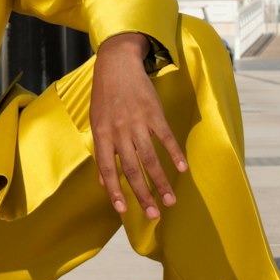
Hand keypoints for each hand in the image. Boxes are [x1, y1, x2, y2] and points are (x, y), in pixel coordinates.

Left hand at [91, 33, 187, 218]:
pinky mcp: (154, 113)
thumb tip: (104, 183)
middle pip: (132, 169)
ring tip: (170, 201)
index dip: (115, 190)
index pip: (108, 169)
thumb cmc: (105, 97)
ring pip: (151, 158)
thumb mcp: (96, 123)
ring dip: (162, 182)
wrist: (117, 64)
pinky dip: (175, 154)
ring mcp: (138, 122)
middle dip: (143, 195)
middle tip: (153, 215)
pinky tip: (183, 168)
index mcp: (102, 134)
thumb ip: (102, 152)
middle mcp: (119, 131)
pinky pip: (166, 137)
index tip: (122, 210)